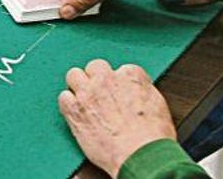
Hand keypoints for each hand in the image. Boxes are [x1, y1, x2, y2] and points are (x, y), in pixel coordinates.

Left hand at [59, 59, 176, 173]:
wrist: (140, 156)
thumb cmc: (152, 137)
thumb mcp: (159, 105)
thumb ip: (143, 92)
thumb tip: (138, 92)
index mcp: (130, 76)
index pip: (121, 70)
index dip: (119, 83)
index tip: (120, 93)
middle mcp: (107, 79)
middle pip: (95, 67)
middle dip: (97, 78)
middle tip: (100, 93)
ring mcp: (88, 93)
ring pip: (74, 75)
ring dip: (79, 86)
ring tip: (84, 99)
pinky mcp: (74, 110)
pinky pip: (63, 98)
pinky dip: (68, 104)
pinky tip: (76, 113)